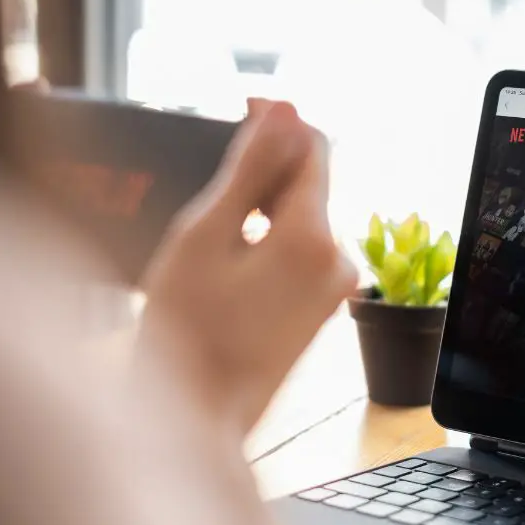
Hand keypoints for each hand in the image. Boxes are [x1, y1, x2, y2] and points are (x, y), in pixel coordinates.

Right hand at [138, 99, 356, 434]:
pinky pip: (302, 252)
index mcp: (314, 237)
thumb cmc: (186, 329)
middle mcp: (339, 261)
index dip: (280, 121)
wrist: (196, 418)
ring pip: (305, 218)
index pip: (314, 148)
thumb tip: (287, 109)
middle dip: (267, 167)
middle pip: (312, 183)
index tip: (243, 105)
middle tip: (213, 180)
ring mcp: (334, 289)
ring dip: (265, 205)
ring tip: (212, 232)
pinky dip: (270, 239)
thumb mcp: (206, 233)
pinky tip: (230, 261)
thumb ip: (251, 167)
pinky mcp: (322, 309)